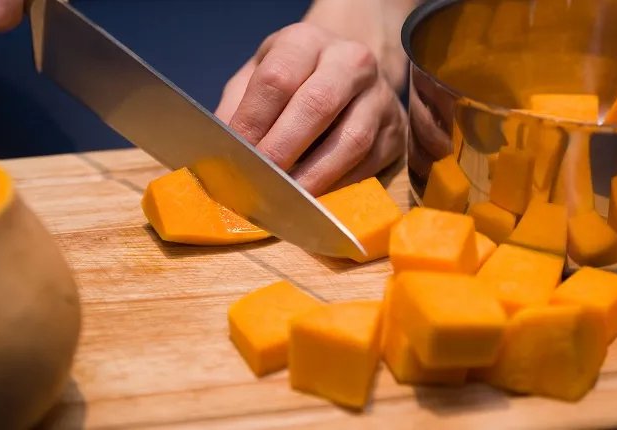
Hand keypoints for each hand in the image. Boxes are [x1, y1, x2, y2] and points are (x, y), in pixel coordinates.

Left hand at [215, 22, 407, 196]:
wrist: (350, 69)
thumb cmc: (296, 77)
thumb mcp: (259, 75)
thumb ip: (238, 108)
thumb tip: (220, 154)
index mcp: (306, 41)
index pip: (277, 79)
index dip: (253, 122)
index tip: (235, 156)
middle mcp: (350, 61)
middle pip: (318, 105)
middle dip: (283, 150)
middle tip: (260, 183)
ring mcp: (380, 95)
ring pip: (351, 140)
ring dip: (315, 176)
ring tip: (287, 200)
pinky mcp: (396, 130)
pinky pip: (369, 164)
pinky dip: (340, 187)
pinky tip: (316, 199)